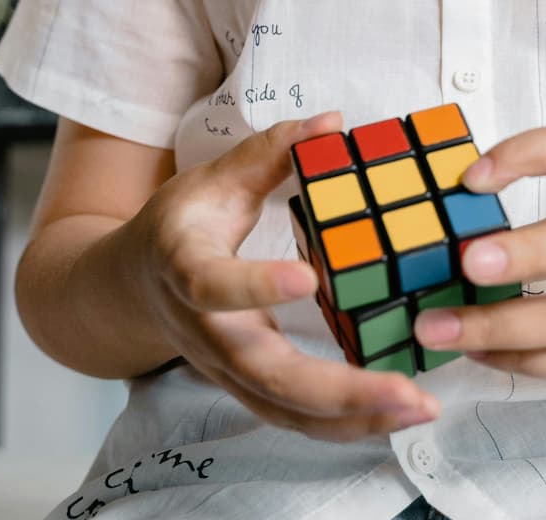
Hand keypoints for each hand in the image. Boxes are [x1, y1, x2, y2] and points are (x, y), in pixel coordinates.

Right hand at [124, 112, 439, 440]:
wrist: (125, 292)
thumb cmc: (176, 230)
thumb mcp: (210, 181)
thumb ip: (267, 153)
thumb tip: (330, 121)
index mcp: (187, 271)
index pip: (213, 286)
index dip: (255, 285)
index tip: (309, 276)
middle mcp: (207, 333)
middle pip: (266, 375)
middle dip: (339, 389)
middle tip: (406, 390)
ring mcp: (226, 371)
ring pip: (285, 411)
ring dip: (354, 418)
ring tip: (419, 409)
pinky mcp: (249, 389)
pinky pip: (295, 418)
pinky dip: (347, 425)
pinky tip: (399, 414)